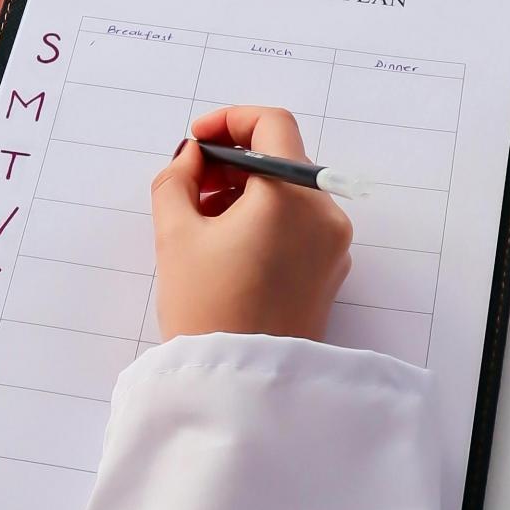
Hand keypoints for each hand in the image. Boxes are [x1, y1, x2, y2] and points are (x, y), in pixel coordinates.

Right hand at [151, 104, 352, 341]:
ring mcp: (334, 244)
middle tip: (190, 185)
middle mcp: (326, 213)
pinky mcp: (331, 270)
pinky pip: (300, 224)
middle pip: (282, 159)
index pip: (272, 124)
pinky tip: (228, 245)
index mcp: (292, 196)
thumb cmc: (206, 309)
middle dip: (233, 162)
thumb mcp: (175, 235)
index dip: (230, 121)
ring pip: (290, 192)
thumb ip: (177, 178)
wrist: (241, 389)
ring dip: (247, 191)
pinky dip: (266, 218)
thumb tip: (192, 156)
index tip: (197, 141)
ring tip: (203, 220)